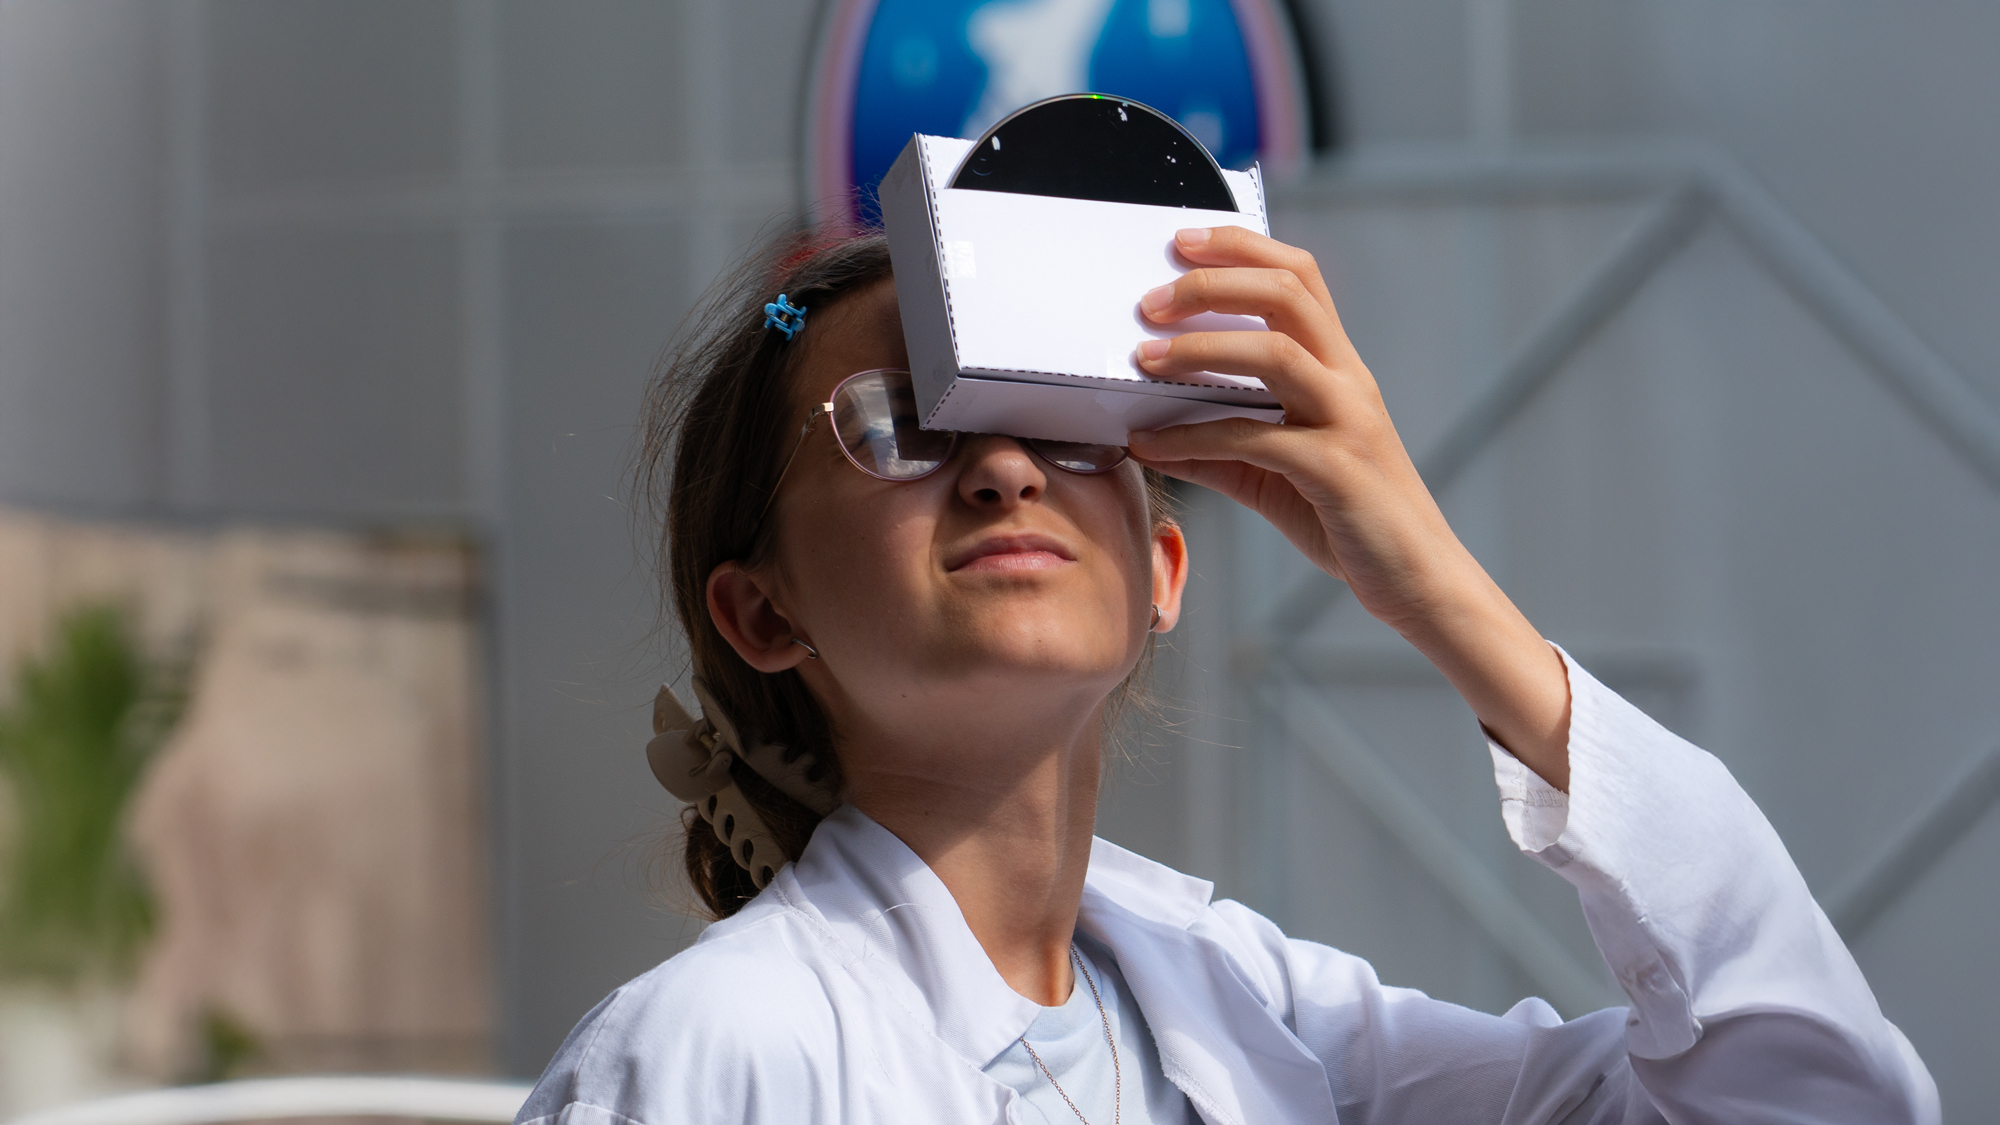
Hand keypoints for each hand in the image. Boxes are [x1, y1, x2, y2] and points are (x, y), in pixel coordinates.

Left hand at [1128, 226, 1572, 787]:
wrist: (1419, 583)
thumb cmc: (1350, 521)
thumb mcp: (1273, 477)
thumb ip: (1217, 449)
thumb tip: (1148, 437)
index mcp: (1340, 368)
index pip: (1298, 277)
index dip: (1241, 248)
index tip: (1183, 240)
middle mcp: (1350, 382)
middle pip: (1287, 294)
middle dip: (1213, 283)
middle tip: (1150, 300)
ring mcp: (1348, 422)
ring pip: (1276, 353)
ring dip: (1200, 348)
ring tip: (1143, 357)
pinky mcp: (1337, 471)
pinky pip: (1257, 438)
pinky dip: (1196, 436)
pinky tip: (1152, 445)